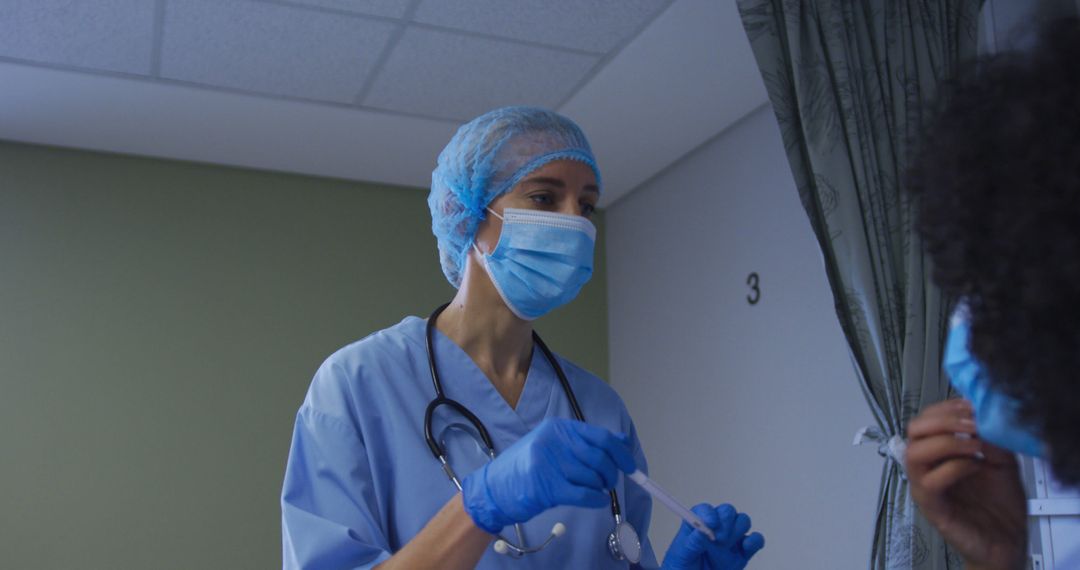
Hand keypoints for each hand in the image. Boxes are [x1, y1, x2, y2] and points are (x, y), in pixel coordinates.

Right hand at [460, 417, 634, 533]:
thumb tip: (621, 441)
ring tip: (594, 490)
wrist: (494, 489)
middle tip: (609, 482)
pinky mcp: (547, 488)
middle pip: (599, 457)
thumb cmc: (526, 467)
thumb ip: (585, 441)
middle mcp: (554, 441)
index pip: (599, 436)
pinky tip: (595, 501)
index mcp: (557, 427)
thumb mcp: (554, 445)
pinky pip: (584, 495)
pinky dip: (596, 500)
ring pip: (593, 477)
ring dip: (600, 488)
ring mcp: (549, 464)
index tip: (630, 465)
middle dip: (611, 473)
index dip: (620, 452)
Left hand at [662, 503, 764, 569]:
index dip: (709, 513)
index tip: (710, 523)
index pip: (705, 510)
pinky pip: (756, 540)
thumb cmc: (683, 566)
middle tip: (718, 538)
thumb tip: (701, 532)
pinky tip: (746, 547)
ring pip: (742, 521)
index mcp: (697, 523)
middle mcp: (716, 528)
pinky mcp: (743, 552)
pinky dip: (755, 541)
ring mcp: (730, 539)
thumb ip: (692, 543)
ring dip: (737, 530)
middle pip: (727, 511)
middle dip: (726, 521)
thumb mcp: (682, 555)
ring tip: (725, 545)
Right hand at [905, 399, 1026, 569]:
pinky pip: (931, 481)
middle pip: (914, 430)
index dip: (947, 407)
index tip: (972, 405)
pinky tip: (976, 467)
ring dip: (947, 442)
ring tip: (975, 445)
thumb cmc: (999, 504)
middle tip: (972, 423)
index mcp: (939, 452)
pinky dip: (955, 467)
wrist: (1007, 540)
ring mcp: (925, 486)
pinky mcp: (932, 507)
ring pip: (914, 453)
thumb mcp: (1002, 460)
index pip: (927, 418)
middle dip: (943, 420)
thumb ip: (992, 439)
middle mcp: (927, 466)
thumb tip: (983, 417)